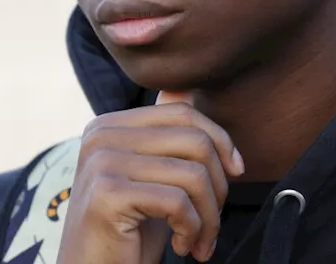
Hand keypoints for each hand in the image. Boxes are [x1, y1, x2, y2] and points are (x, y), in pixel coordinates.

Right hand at [58, 91, 244, 263]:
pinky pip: (178, 202)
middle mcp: (100, 135)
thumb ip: (163, 134)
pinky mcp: (107, 194)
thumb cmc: (128, 232)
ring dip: (209, 217)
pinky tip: (183, 246)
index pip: (184, 113)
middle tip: (213, 222)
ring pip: (193, 174)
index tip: (234, 174)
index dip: (221, 141)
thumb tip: (182, 90)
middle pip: (195, 141)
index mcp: (109, 125)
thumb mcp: (151, 176)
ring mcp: (101, 162)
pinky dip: (192, 229)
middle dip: (218, 186)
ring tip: (200, 240)